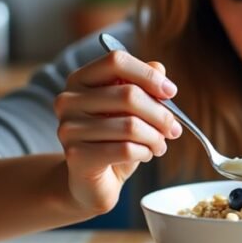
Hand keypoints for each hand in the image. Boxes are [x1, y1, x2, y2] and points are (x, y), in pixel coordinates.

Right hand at [54, 50, 182, 214]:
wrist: (92, 180)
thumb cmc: (115, 139)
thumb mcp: (132, 110)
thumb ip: (143, 86)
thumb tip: (158, 68)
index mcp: (81, 79)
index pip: (117, 61)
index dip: (148, 75)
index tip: (171, 92)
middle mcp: (68, 100)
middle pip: (129, 94)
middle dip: (161, 114)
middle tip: (173, 129)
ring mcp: (68, 128)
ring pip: (130, 126)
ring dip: (155, 137)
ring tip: (160, 145)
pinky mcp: (75, 155)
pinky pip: (126, 149)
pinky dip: (145, 152)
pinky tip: (145, 155)